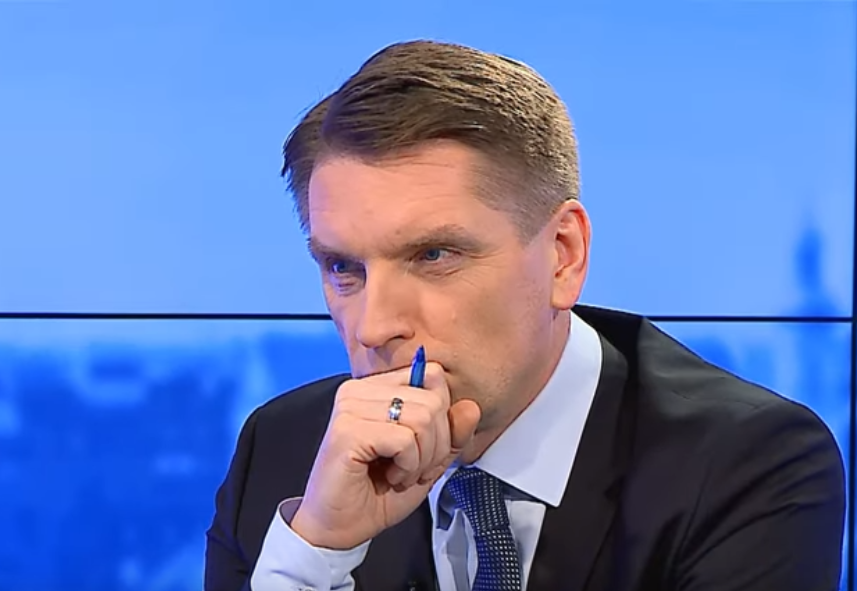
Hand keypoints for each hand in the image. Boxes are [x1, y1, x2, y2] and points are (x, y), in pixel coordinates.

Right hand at [290, 362, 480, 549]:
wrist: (340, 527)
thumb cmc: (377, 492)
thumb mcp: (429, 460)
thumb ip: (453, 434)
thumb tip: (470, 407)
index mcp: (378, 388)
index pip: (432, 375)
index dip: (444, 417)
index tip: (426, 449)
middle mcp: (360, 390)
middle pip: (433, 399)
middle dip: (436, 444)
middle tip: (415, 468)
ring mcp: (350, 406)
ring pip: (422, 418)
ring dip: (422, 458)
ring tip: (401, 473)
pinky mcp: (347, 430)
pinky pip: (404, 439)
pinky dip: (408, 466)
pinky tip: (390, 476)